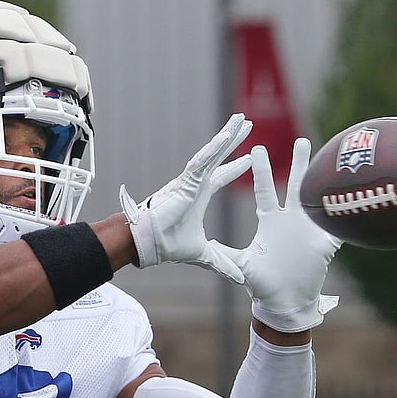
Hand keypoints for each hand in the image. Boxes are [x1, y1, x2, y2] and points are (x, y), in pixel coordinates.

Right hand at [119, 113, 252, 281]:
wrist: (148, 243)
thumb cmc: (168, 244)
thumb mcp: (204, 254)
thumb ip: (222, 263)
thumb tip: (240, 278)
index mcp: (200, 195)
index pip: (221, 176)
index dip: (235, 166)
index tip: (248, 157)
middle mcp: (196, 183)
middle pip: (220, 155)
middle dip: (234, 140)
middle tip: (247, 122)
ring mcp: (191, 179)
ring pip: (213, 151)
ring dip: (228, 135)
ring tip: (241, 119)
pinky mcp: (185, 180)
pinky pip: (203, 160)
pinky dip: (215, 148)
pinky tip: (228, 136)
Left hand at [210, 139, 342, 332]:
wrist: (285, 301)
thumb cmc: (263, 283)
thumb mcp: (244, 265)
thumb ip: (227, 254)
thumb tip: (208, 242)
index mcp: (270, 220)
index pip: (264, 190)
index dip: (261, 170)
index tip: (257, 148)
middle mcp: (290, 219)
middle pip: (294, 185)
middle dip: (299, 162)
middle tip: (300, 140)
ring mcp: (309, 228)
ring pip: (317, 197)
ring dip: (322, 179)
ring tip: (329, 157)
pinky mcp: (326, 242)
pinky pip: (337, 224)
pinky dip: (344, 212)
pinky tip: (354, 196)